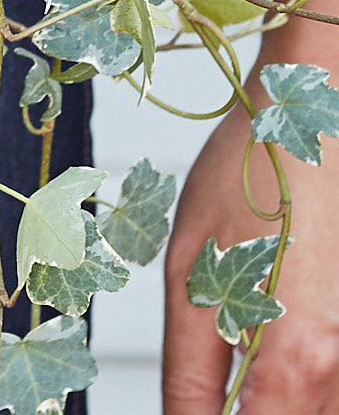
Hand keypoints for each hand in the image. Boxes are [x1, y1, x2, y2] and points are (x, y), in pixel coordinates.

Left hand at [163, 27, 338, 410]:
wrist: (310, 126)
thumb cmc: (249, 180)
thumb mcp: (190, 270)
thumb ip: (189, 368)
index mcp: (294, 359)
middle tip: (208, 390)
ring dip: (270, 406)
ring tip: (230, 370)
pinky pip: (331, 393)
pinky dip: (297, 395)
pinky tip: (263, 369)